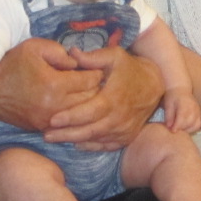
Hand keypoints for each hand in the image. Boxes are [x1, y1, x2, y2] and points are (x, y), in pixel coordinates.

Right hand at [0, 38, 99, 130]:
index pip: (91, 80)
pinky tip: (73, 102)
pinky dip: (75, 113)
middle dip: (96, 88)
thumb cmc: (12, 66)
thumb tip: (77, 62)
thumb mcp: (34, 48)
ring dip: (87, 102)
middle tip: (94, 79)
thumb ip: (59, 51)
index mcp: (54, 85)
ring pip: (83, 113)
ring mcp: (50, 120)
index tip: (94, 67)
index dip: (96, 71)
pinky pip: (69, 122)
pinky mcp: (44, 128)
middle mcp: (55, 106)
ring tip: (85, 90)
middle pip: (91, 99)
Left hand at [44, 46, 163, 150]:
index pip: (89, 111)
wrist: (154, 85)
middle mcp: (119, 117)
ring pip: (96, 140)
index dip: (71, 117)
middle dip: (66, 134)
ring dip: (74, 140)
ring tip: (54, 139)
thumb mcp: (114, 56)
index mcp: (114, 97)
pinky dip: (90, 146)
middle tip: (46, 135)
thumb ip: (92, 57)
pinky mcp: (126, 137)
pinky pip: (106, 146)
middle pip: (89, 130)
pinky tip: (75, 143)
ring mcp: (123, 129)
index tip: (52, 120)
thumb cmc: (129, 68)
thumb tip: (71, 53)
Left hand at [161, 86, 200, 133]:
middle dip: (181, 129)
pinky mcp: (199, 113)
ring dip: (187, 130)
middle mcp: (193, 108)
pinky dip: (192, 128)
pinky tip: (185, 128)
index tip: (172, 131)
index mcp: (184, 104)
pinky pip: (198, 124)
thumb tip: (169, 127)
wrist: (180, 88)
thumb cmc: (172, 96)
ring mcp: (198, 111)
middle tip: (173, 130)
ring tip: (179, 129)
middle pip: (189, 123)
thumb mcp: (168, 105)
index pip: (182, 118)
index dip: (177, 126)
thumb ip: (168, 116)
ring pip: (195, 125)